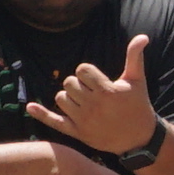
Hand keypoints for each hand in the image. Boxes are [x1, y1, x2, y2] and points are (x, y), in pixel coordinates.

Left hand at [43, 34, 161, 161]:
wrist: (139, 138)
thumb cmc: (138, 105)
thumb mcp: (137, 80)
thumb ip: (135, 57)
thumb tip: (143, 36)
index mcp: (106, 91)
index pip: (81, 70)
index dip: (87, 72)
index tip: (97, 80)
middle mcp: (93, 106)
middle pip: (69, 83)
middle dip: (78, 84)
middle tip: (91, 91)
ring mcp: (84, 121)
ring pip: (61, 98)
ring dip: (69, 97)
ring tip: (84, 101)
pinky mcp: (78, 133)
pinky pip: (55, 121)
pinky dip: (41, 114)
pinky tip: (30, 106)